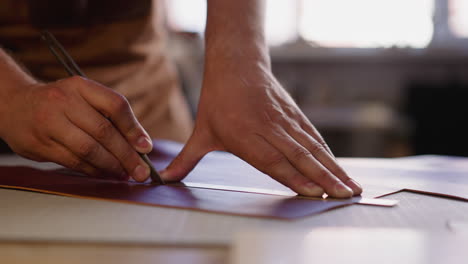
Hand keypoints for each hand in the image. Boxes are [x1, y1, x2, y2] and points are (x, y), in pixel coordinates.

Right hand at [0, 76, 152, 180]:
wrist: (13, 104)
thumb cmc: (59, 102)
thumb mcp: (83, 96)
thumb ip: (110, 115)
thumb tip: (141, 144)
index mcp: (80, 87)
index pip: (115, 105)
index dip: (133, 128)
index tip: (146, 147)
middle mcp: (63, 102)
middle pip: (103, 132)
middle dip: (126, 155)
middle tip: (141, 171)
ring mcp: (49, 123)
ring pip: (88, 150)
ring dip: (111, 166)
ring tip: (125, 174)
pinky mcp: (39, 145)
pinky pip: (73, 162)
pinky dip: (93, 170)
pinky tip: (104, 174)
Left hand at [160, 62, 361, 197]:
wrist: (236, 65)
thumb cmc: (217, 101)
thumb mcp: (200, 131)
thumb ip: (187, 159)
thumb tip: (163, 179)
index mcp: (244, 135)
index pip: (272, 160)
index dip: (293, 177)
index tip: (313, 192)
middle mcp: (268, 128)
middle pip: (299, 155)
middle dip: (323, 177)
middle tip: (343, 195)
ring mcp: (285, 120)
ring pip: (312, 147)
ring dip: (333, 167)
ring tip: (351, 186)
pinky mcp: (294, 114)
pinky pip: (314, 137)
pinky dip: (329, 154)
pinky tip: (340, 168)